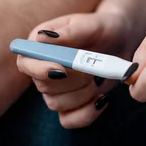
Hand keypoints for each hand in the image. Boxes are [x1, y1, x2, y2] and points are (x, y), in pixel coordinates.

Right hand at [16, 12, 131, 127]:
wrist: (120, 40)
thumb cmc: (102, 28)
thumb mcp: (91, 25)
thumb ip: (69, 32)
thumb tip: (40, 38)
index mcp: (41, 46)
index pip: (25, 63)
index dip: (38, 69)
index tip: (61, 69)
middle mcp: (43, 69)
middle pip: (43, 86)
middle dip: (72, 80)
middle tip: (92, 69)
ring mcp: (56, 90)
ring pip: (56, 105)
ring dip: (82, 94)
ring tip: (98, 77)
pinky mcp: (71, 105)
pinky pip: (69, 120)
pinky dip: (86, 113)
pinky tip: (101, 99)